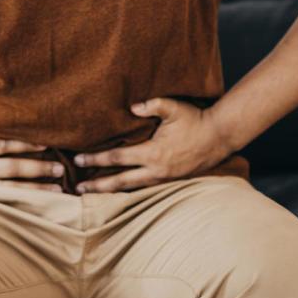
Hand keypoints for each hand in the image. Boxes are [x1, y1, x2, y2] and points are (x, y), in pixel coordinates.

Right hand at [0, 81, 64, 192]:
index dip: (24, 145)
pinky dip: (26, 202)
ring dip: (37, 189)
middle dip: (38, 168)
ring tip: (58, 188)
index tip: (45, 144)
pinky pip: (8, 201)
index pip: (3, 145)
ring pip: (14, 189)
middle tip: (61, 168)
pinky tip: (44, 203)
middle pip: (13, 168)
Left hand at [71, 98, 232, 192]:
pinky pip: (144, 187)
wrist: (219, 136)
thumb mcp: (174, 107)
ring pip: (131, 188)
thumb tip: (131, 107)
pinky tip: (119, 189)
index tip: (78, 159)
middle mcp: (156, 170)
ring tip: (93, 192)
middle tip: (78, 188)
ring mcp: (163, 178)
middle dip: (98, 185)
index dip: (96, 159)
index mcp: (153, 153)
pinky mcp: (170, 180)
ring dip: (111, 190)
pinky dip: (128, 189)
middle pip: (120, 181)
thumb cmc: (196, 120)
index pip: (117, 158)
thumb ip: (152, 105)